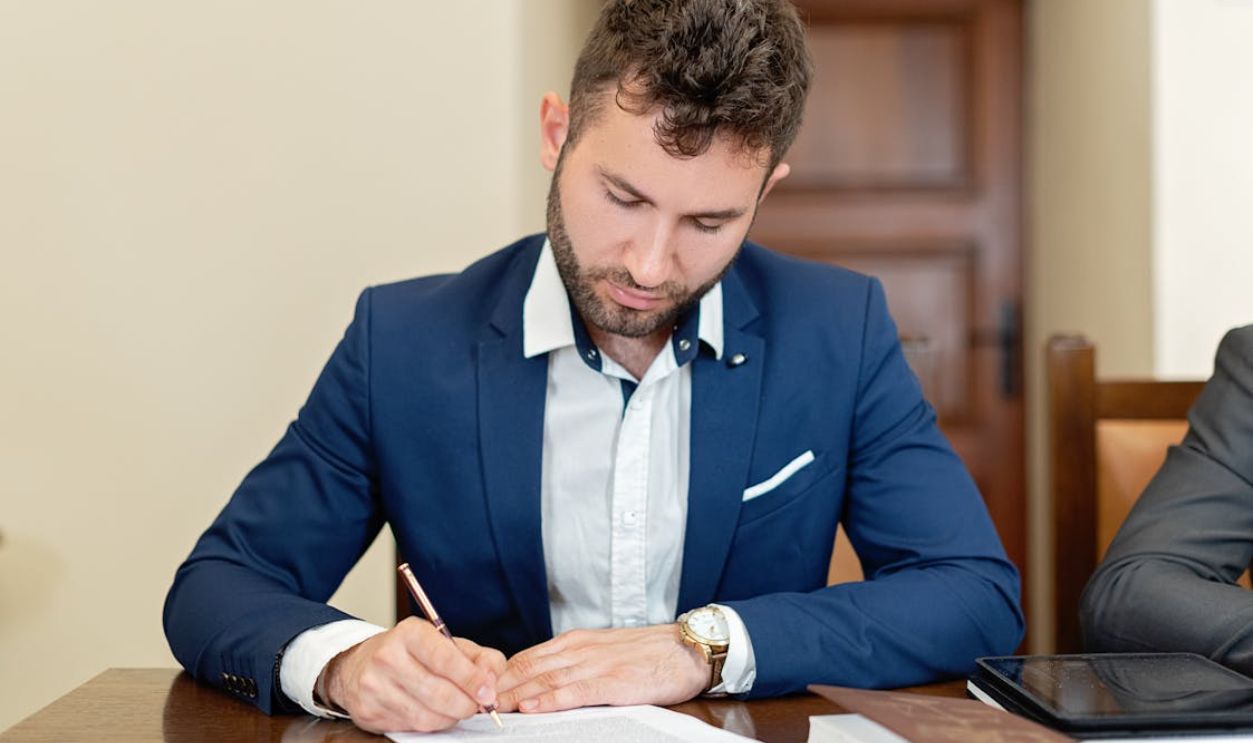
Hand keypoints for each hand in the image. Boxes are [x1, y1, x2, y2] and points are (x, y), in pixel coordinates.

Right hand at [318, 616, 505, 732]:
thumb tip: (494, 679)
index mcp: (409, 633)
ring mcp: (374, 686)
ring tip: (456, 707)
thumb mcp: (445, 643)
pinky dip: (431, 724)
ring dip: (450, 717)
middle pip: (439, 693)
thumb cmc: (411, 653)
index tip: (489, 692)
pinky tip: (432, 712)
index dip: (472, 679)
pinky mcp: (369, 711)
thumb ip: (478, 657)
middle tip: (478, 705)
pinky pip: (412, 727)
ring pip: (427, 715)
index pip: (445, 658)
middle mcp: (387, 657)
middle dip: (466, 704)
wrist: (358, 666)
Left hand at [496, 624, 708, 712]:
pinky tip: (532, 709)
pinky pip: (575, 692)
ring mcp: (596, 664)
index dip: (500, 675)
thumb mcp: (604, 650)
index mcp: (575, 641)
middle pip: (528, 668)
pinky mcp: (614, 682)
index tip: (479, 690)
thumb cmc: (647, 653)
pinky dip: (549, 701)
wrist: (687, 648)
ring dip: (515, 696)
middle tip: (473, 702)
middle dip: (499, 687)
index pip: (527, 657)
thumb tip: (541, 681)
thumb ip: (574, 662)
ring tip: (491, 709)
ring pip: (544, 680)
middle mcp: (580, 649)